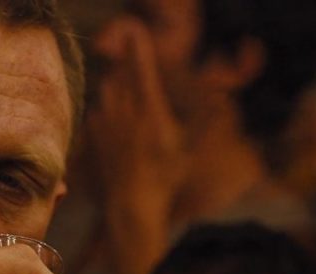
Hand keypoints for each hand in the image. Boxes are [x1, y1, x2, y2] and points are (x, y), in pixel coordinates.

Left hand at [86, 16, 187, 214]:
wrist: (132, 202)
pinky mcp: (93, 135)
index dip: (139, 47)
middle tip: (137, 73)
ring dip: (117, 87)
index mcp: (149, 110)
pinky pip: (99, 110)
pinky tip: (119, 124)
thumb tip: (222, 99)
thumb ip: (205, 118)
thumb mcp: (190, 145)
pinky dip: (108, 110)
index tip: (137, 30)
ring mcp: (105, 122)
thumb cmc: (167, 175)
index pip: (142, 68)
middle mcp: (124, 112)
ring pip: (107, 90)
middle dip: (128, 68)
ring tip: (131, 102)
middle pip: (120, 75)